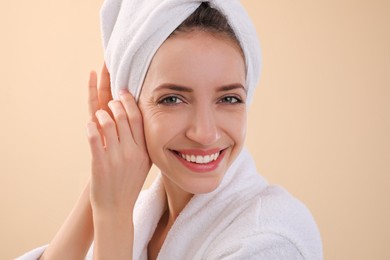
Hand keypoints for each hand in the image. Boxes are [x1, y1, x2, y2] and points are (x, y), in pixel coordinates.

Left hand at [86, 64, 150, 214]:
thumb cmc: (129, 183)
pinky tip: (90, 126)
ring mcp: (115, 158)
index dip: (129, 102)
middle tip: (110, 100)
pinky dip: (90, 128)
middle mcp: (132, 152)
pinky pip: (94, 138)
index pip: (138, 118)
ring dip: (100, 114)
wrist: (116, 207)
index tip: (123, 92)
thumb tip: (138, 120)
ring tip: (98, 115)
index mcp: (144, 150)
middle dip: (114, 103)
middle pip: (123, 117)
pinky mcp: (99, 164)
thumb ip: (143, 143)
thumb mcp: (144, 163)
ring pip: (107, 124)